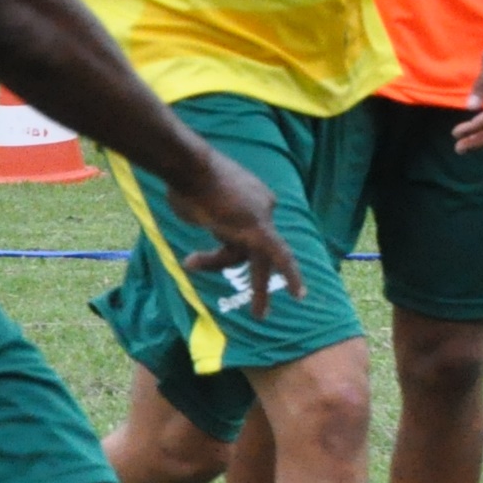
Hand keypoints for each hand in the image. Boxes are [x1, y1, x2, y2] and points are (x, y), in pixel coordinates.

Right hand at [165, 147, 303, 319]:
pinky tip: (298, 295)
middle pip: (256, 245)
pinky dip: (291, 276)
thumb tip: (195, 219)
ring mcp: (262, 217)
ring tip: (259, 314)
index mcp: (251, 195)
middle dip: (262, 271)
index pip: (243, 229)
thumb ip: (201, 213)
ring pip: (257, 259)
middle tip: (264, 297)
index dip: (222, 246)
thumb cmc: (184, 180)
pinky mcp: (259, 230)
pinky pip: (279, 257)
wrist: (190, 168)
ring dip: (258, 288)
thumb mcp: (192, 199)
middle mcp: (262, 204)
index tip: (193, 262)